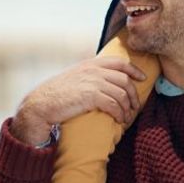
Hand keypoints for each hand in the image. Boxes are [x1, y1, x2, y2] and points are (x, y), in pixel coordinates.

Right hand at [12, 56, 146, 144]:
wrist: (41, 103)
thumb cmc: (56, 94)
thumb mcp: (74, 77)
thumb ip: (88, 75)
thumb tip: (103, 82)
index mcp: (90, 64)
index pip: (119, 62)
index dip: (134, 69)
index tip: (142, 78)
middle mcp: (93, 70)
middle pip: (124, 80)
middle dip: (134, 94)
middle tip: (135, 106)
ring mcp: (93, 82)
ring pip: (122, 94)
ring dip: (127, 107)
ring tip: (126, 116)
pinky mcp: (91, 96)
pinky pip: (114, 105)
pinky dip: (120, 114)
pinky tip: (119, 120)